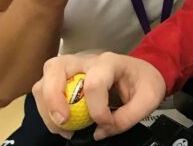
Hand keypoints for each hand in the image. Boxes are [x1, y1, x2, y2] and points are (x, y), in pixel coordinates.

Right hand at [33, 52, 166, 139]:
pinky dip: (48, 112)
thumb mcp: (148, 99)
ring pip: (44, 81)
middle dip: (53, 98)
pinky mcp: (65, 80)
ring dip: (47, 109)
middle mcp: (86, 60)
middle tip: (64, 122)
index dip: (97, 110)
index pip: (94, 82)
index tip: (106, 124)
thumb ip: (128, 117)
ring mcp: (72, 69)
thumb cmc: (145, 82)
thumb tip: (100, 131)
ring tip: (64, 127)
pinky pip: (45, 93)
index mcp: (110, 62)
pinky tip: (64, 124)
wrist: (143, 73)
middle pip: (56, 68)